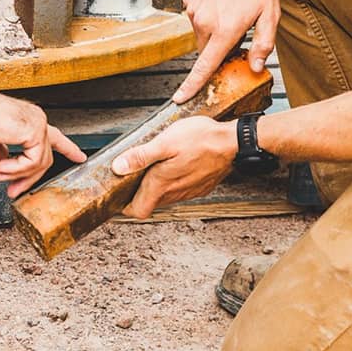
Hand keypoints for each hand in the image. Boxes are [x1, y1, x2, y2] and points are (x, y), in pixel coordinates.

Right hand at [0, 91, 86, 197]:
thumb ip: (1, 154)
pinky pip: (32, 162)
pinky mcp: (35, 132)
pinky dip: (16, 170)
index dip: (68, 148)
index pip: (54, 136)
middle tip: (13, 191)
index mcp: (28, 120)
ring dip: (17, 175)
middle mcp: (36, 120)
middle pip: (44, 158)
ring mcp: (38, 125)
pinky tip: (1, 167)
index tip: (80, 157)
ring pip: (39, 163)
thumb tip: (3, 166)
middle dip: (28, 179)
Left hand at [110, 116, 235, 218]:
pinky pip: (180, 190)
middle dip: (138, 194)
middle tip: (131, 177)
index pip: (138, 211)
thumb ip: (141, 156)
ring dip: (156, 188)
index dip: (125, 207)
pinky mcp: (200, 186)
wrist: (233, 142)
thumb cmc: (201, 139)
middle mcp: (176, 192)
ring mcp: (190, 191)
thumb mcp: (165, 142)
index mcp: (163, 184)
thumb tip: (118, 167)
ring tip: (151, 168)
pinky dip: (172, 183)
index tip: (118, 197)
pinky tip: (173, 166)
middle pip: (151, 203)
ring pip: (166, 197)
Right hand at [175, 0, 280, 102]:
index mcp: (225, 30)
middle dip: (219, 47)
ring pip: (201, 33)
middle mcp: (204, 22)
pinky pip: (196, 17)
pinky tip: (221, 0)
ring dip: (214, 30)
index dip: (192, 86)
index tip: (180, 99)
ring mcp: (194, 9)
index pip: (205, 66)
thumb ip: (262, 45)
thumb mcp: (270, 16)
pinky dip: (207, 15)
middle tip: (238, 30)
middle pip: (207, 50)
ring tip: (231, 8)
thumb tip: (255, 67)